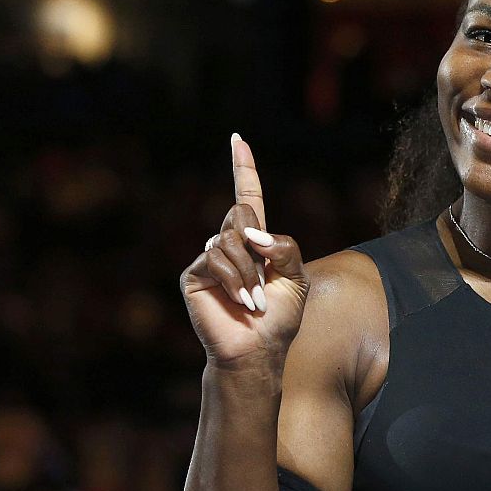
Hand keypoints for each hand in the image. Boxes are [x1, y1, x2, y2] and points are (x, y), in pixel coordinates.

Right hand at [180, 134, 309, 369]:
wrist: (257, 350)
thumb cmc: (279, 319)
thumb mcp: (297, 279)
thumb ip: (285, 247)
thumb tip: (252, 232)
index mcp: (255, 243)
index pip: (247, 198)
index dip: (243, 170)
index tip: (237, 140)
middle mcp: (229, 245)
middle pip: (241, 215)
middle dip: (258, 247)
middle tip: (264, 284)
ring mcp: (208, 259)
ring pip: (228, 238)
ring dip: (249, 272)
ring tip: (254, 300)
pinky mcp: (193, 275)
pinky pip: (214, 258)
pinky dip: (234, 280)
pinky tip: (241, 301)